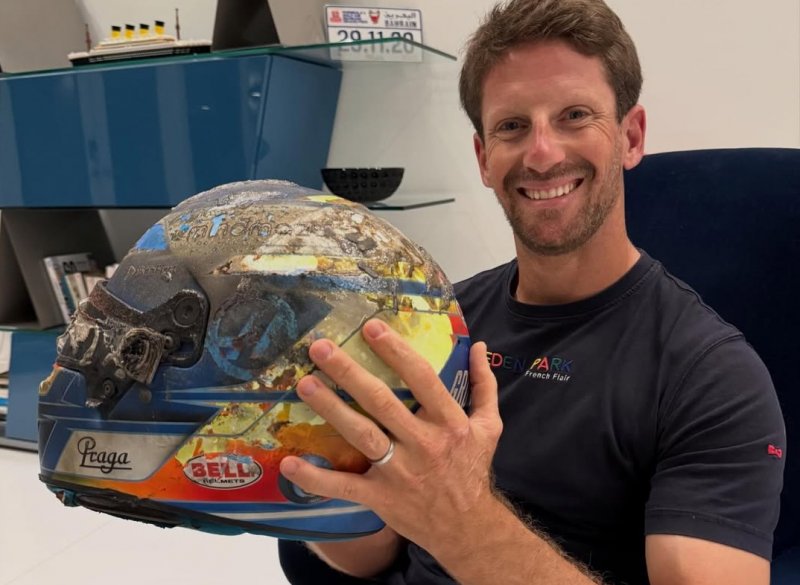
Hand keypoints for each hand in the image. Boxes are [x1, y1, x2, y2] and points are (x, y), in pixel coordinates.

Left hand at [278, 318, 502, 553]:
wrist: (468, 528)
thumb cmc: (473, 470)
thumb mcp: (488, 427)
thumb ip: (484, 385)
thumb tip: (480, 346)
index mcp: (448, 423)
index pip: (421, 379)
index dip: (396, 351)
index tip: (371, 327)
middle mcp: (423, 444)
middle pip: (382, 402)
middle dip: (349, 373)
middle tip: (321, 348)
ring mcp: (399, 472)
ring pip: (361, 435)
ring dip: (331, 409)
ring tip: (304, 385)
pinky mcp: (380, 497)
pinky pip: (344, 486)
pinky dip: (316, 478)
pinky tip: (289, 463)